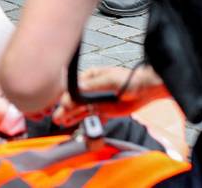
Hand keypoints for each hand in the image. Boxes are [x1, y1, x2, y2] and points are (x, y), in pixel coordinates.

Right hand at [52, 66, 167, 126]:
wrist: (144, 90)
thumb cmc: (128, 80)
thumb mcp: (110, 79)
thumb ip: (94, 84)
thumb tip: (77, 87)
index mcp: (89, 76)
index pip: (73, 86)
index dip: (66, 95)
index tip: (62, 103)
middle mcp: (89, 88)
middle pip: (74, 98)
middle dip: (64, 107)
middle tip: (57, 116)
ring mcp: (95, 100)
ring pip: (79, 108)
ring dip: (70, 115)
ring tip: (60, 121)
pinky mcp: (101, 110)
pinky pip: (89, 116)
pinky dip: (81, 120)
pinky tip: (72, 124)